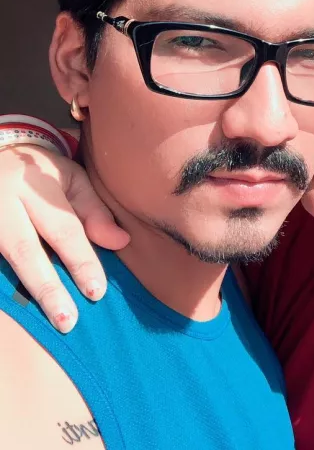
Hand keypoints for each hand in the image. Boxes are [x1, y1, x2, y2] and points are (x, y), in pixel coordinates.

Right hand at [0, 145, 128, 331]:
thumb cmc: (43, 174)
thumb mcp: (73, 180)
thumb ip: (94, 211)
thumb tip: (121, 242)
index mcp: (33, 186)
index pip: (63, 229)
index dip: (81, 261)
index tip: (97, 291)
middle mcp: (2, 201)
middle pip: (25, 250)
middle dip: (48, 288)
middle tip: (68, 320)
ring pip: (6, 258)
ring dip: (27, 291)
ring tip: (49, 320)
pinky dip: (9, 284)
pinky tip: (24, 305)